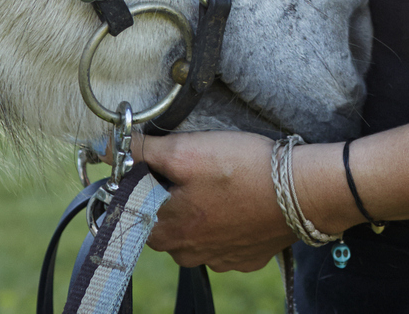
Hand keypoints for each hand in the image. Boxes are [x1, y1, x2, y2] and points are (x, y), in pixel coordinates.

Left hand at [133, 130, 294, 271]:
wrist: (303, 192)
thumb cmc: (243, 169)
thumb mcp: (188, 150)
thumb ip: (145, 151)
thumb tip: (106, 147)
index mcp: (166, 230)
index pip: (132, 212)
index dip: (140, 185)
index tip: (156, 165)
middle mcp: (188, 253)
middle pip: (162, 226)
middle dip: (169, 200)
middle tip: (193, 170)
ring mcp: (218, 260)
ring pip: (193, 237)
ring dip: (198, 214)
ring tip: (220, 185)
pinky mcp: (245, 259)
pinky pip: (224, 243)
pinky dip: (227, 224)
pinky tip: (240, 203)